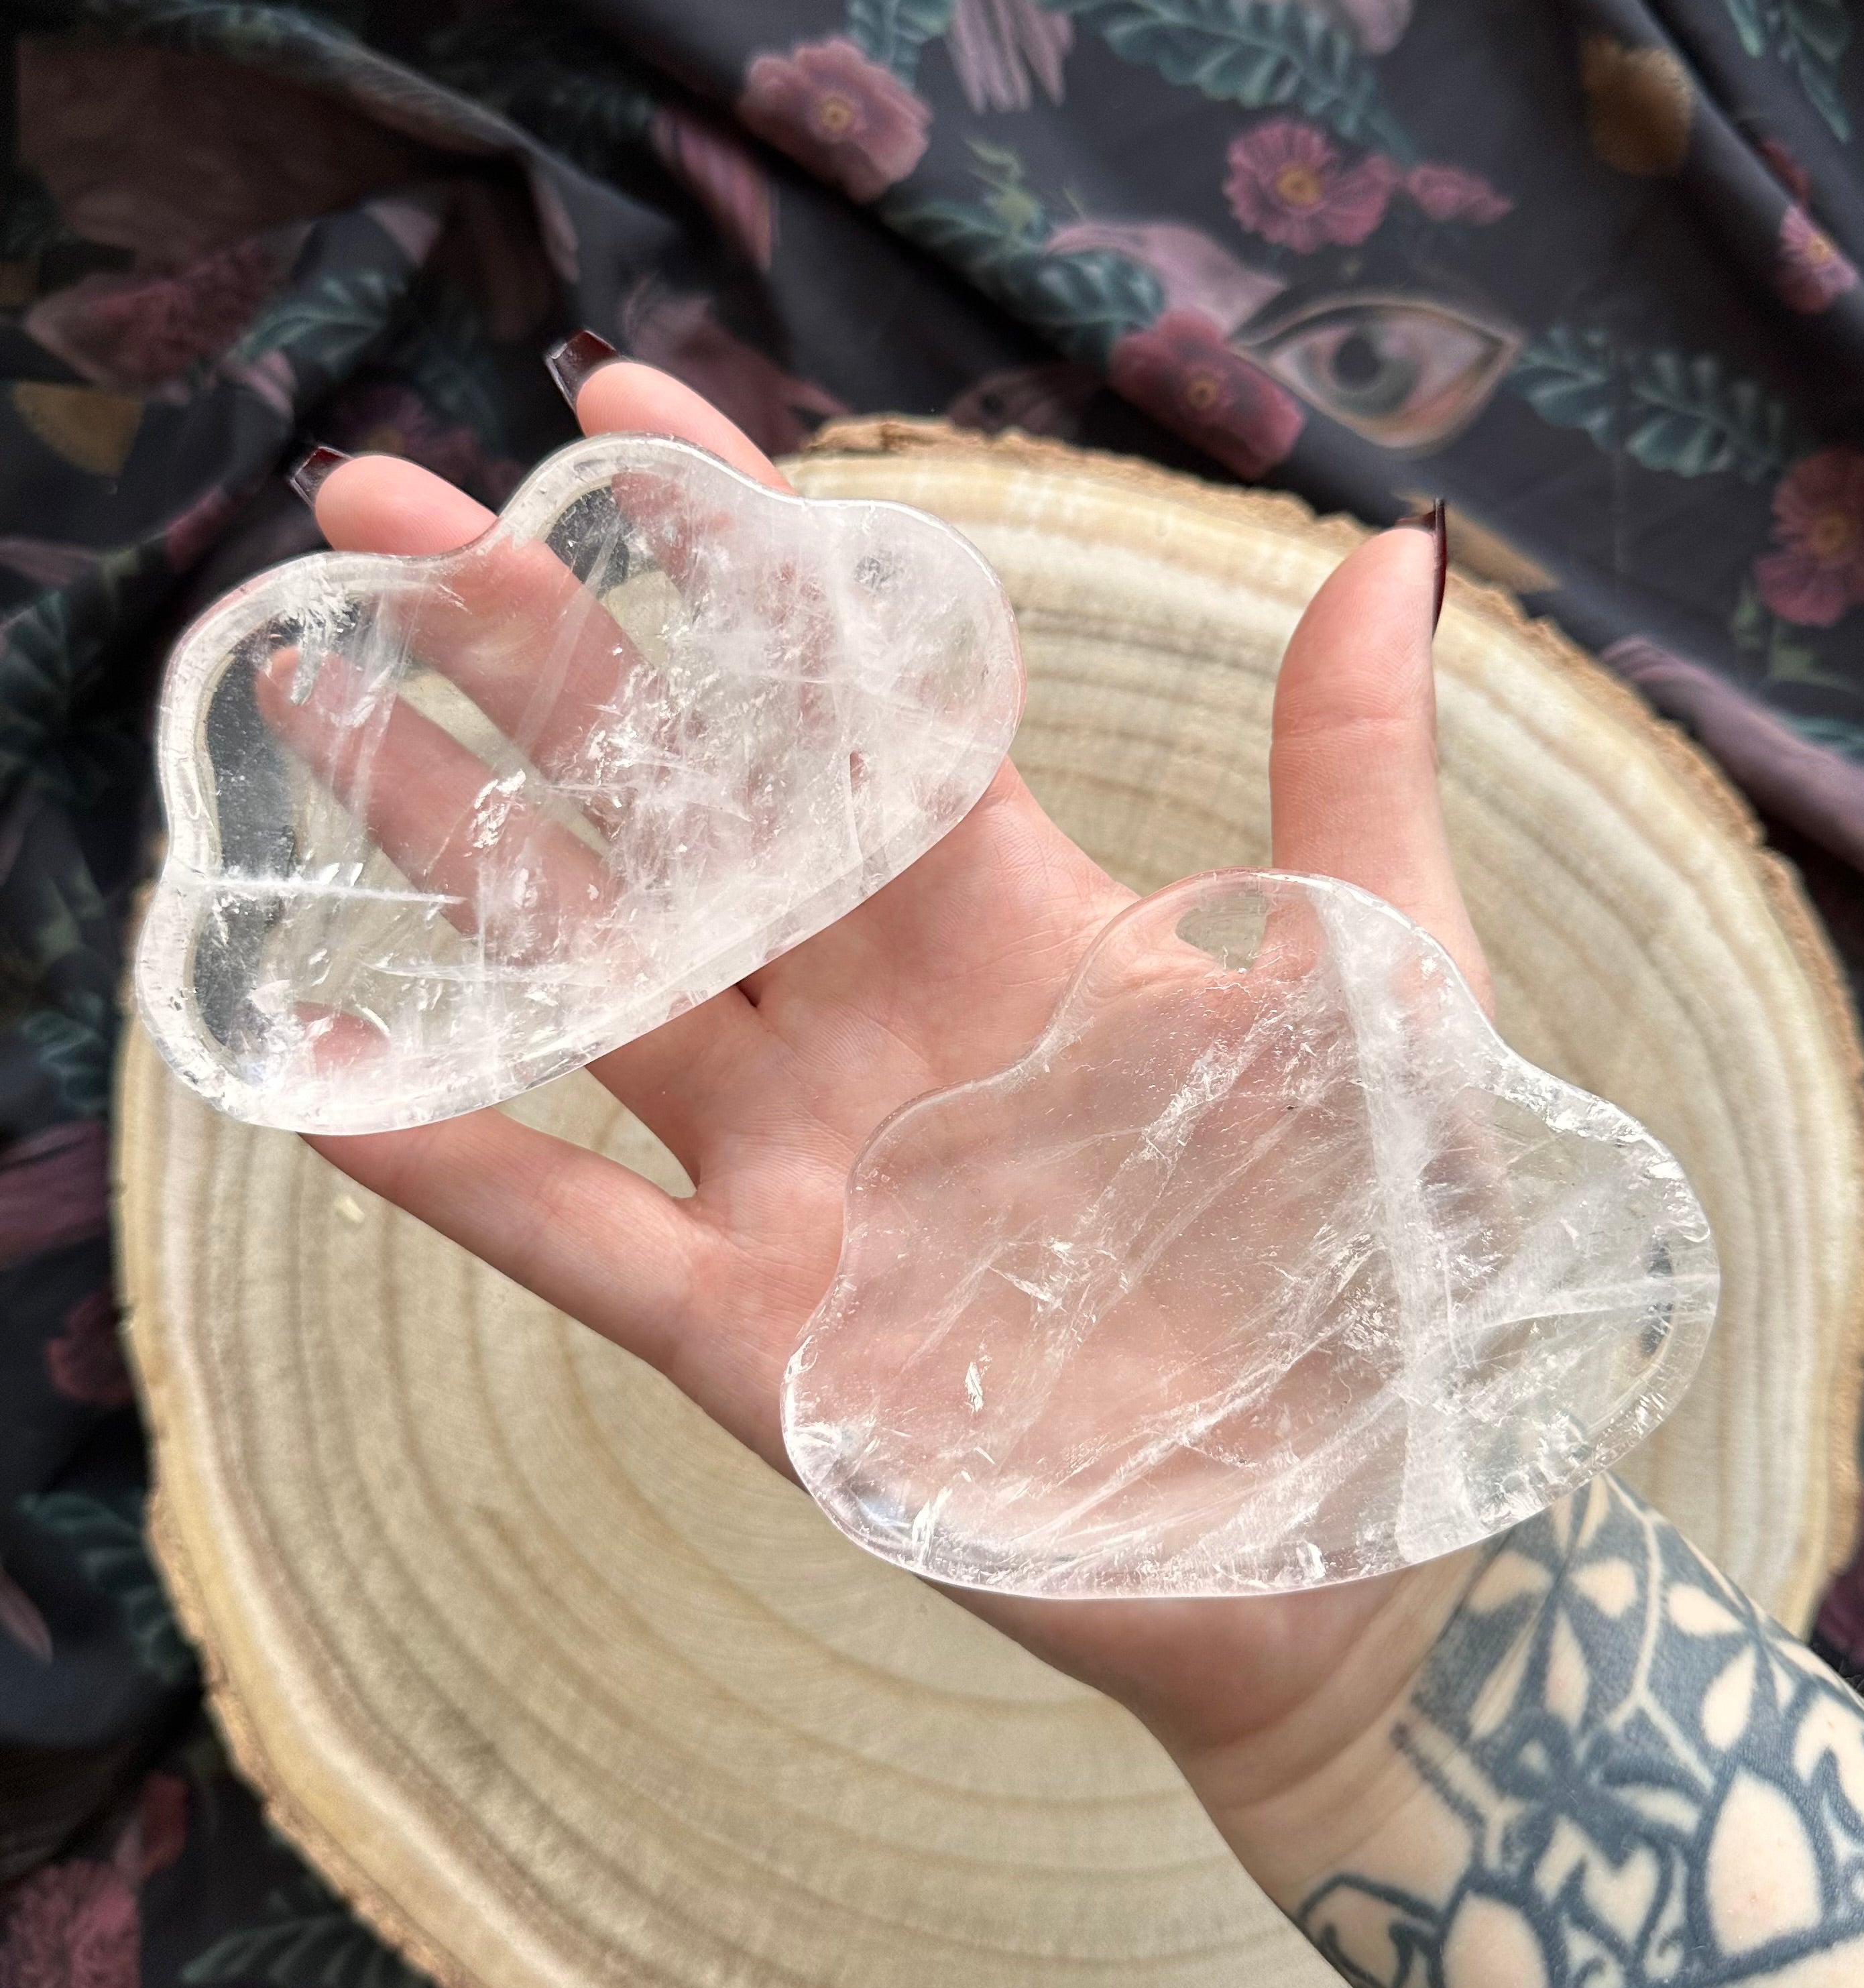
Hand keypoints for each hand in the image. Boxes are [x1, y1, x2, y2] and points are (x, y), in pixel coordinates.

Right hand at [293, 358, 1487, 1861]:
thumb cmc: (1390, 1262)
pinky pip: (568, 1230)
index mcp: (1010, 914)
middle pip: (673, 803)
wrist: (1337, 1535)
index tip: (616, 411)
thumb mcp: (1394, 1006)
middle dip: (530, 654)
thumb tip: (1392, 554)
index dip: (734, 552)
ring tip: (304, 702)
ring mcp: (793, 1170)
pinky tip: (314, 1057)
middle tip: (380, 512)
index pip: (845, 695)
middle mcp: (869, 1015)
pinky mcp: (750, 1335)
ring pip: (587, 978)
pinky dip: (446, 1159)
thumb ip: (1353, 790)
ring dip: (447, 847)